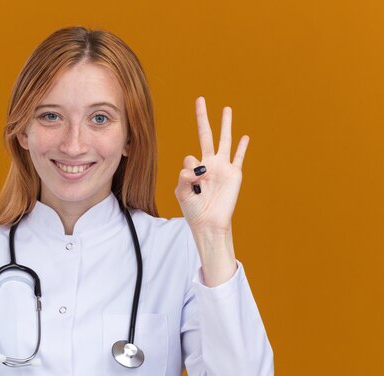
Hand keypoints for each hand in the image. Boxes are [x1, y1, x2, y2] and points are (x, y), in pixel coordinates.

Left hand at [174, 96, 249, 233]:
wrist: (209, 223)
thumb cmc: (194, 210)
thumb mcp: (182, 193)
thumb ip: (183, 178)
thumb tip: (193, 168)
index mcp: (194, 168)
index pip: (189, 158)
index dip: (189, 171)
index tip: (192, 182)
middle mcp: (209, 164)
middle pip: (205, 135)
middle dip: (202, 118)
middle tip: (200, 99)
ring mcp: (222, 167)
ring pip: (225, 140)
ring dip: (225, 124)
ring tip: (226, 108)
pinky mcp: (234, 174)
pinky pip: (239, 157)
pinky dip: (243, 147)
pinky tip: (246, 137)